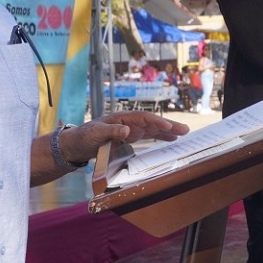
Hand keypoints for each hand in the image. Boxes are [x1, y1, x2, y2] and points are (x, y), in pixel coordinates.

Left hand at [64, 112, 189, 161]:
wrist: (77, 144)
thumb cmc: (85, 136)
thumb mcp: (96, 134)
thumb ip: (112, 132)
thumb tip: (128, 131)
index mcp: (122, 118)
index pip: (143, 118)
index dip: (157, 122)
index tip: (169, 126)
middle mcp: (129, 122)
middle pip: (152, 123)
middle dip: (169, 125)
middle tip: (186, 129)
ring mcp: (131, 129)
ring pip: (153, 129)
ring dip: (168, 131)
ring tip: (184, 134)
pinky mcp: (130, 137)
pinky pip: (149, 136)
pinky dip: (160, 137)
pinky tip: (170, 139)